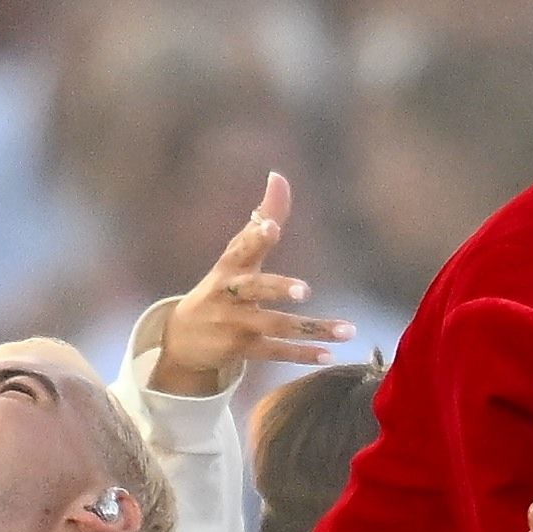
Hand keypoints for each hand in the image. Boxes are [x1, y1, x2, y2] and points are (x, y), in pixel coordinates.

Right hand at [151, 170, 352, 391]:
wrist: (183, 337)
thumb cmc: (221, 286)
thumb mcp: (238, 254)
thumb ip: (263, 216)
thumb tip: (279, 176)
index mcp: (230, 266)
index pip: (241, 247)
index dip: (255, 236)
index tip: (271, 225)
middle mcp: (230, 294)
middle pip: (253, 290)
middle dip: (277, 288)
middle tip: (305, 290)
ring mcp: (236, 324)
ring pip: (276, 326)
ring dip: (312, 329)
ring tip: (349, 330)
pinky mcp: (243, 350)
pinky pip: (276, 353)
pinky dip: (302, 354)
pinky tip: (330, 355)